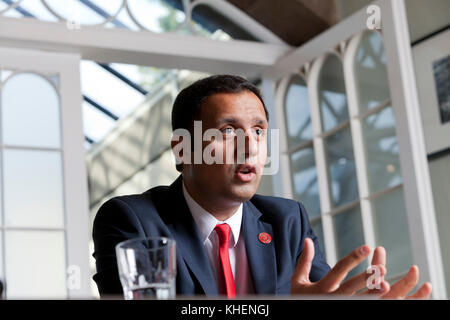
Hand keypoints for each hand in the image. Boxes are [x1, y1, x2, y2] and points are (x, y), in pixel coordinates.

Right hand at [290, 238, 431, 298]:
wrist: (296, 316)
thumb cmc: (298, 298)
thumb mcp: (298, 281)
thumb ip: (304, 261)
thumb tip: (308, 240)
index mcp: (321, 287)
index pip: (339, 269)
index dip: (353, 258)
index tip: (367, 247)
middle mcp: (331, 297)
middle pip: (351, 286)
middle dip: (366, 277)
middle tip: (382, 268)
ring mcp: (338, 306)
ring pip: (359, 300)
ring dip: (373, 293)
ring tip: (387, 285)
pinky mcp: (343, 311)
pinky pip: (360, 307)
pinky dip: (372, 302)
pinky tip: (384, 297)